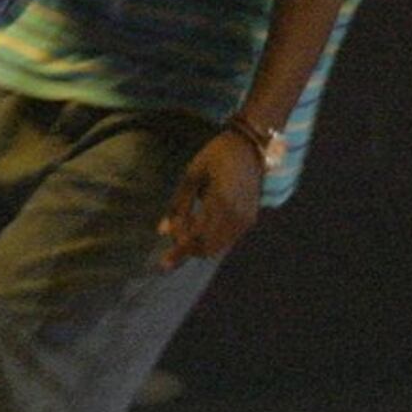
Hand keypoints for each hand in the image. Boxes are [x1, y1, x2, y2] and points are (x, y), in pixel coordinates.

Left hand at [157, 130, 265, 266]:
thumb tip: (162, 232)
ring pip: (217, 247)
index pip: (197, 237)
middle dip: (187, 247)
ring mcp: (246, 219)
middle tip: (173, 230)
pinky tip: (199, 221)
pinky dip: (210, 238)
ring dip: (198, 244)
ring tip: (185, 223)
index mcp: (220, 202)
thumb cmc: (217, 156)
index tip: (163, 263)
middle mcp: (236, 215)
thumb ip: (178, 205)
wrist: (250, 148)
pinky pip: (226, 239)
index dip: (179, 251)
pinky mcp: (250, 219)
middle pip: (207, 248)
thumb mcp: (192, 176)